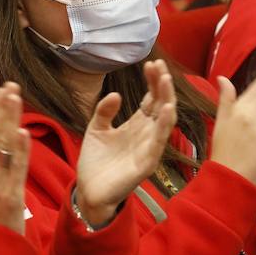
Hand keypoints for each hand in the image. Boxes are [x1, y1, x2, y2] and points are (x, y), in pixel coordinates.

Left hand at [76, 59, 177, 224]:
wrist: (88, 191)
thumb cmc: (95, 162)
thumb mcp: (96, 129)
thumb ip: (104, 111)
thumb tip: (116, 95)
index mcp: (136, 125)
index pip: (150, 98)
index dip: (152, 81)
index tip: (151, 63)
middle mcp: (146, 134)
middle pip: (160, 105)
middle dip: (162, 85)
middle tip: (159, 65)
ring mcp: (149, 148)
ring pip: (165, 121)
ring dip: (167, 99)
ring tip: (166, 80)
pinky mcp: (147, 163)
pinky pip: (159, 142)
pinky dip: (164, 125)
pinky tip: (166, 108)